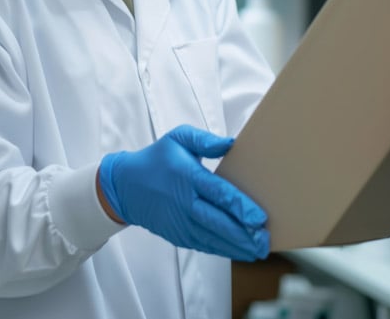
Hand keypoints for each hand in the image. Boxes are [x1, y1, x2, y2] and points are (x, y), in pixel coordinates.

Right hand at [99, 125, 269, 260]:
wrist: (126, 186)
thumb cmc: (157, 159)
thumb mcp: (178, 138)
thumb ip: (205, 140)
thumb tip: (231, 144)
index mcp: (188, 176)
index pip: (218, 194)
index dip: (240, 208)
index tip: (259, 218)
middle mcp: (184, 202)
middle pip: (218, 222)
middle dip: (243, 234)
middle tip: (264, 241)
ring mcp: (180, 222)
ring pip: (211, 238)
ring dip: (235, 247)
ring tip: (256, 251)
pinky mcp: (177, 235)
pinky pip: (202, 245)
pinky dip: (221, 250)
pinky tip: (237, 251)